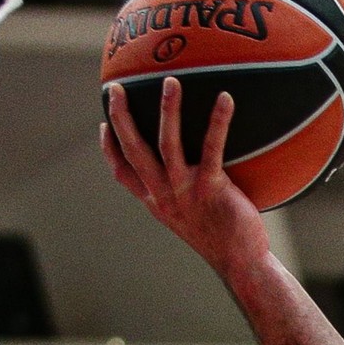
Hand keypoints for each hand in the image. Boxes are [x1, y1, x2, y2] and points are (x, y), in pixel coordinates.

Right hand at [101, 76, 272, 282]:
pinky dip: (218, 121)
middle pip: (133, 150)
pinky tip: (226, 99)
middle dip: (121, 117)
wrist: (241, 263)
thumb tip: (187, 171)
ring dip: (167, 110)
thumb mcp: (189, 217)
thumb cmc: (220, 238)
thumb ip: (180, 194)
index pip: (122, 173)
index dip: (109, 149)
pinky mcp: (211, 189)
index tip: (102, 126)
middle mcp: (164, 195)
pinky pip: (212, 148)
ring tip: (170, 82)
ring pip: (167, 144)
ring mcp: (185, 191)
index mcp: (156, 201)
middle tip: (115, 88)